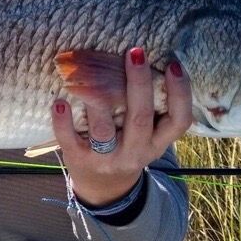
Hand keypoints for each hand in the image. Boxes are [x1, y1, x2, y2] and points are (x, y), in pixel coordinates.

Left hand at [51, 47, 191, 206]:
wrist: (103, 188)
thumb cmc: (128, 146)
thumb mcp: (147, 135)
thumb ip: (151, 109)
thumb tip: (144, 59)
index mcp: (157, 142)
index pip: (178, 121)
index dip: (180, 94)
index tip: (173, 65)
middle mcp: (136, 152)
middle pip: (141, 118)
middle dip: (139, 84)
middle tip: (135, 52)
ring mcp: (106, 158)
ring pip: (104, 131)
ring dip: (97, 102)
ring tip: (90, 74)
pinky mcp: (79, 159)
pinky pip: (70, 141)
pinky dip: (63, 122)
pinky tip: (60, 102)